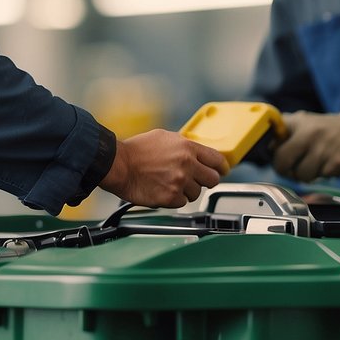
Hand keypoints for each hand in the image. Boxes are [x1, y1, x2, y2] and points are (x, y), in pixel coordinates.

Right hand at [101, 129, 228, 208]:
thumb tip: (196, 153)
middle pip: (212, 179)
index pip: (217, 160)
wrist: (118, 164)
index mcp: (188, 147)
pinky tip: (163, 190)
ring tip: (169, 183)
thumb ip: (184, 146)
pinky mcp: (170, 197)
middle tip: (195, 181)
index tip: (220, 171)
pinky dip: (174, 199)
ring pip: (196, 193)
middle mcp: (187, 164)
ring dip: (186, 191)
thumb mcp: (164, 137)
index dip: (221, 167)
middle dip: (205, 181)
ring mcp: (179, 182)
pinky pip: (181, 202)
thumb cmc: (136, 150)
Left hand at [272, 109, 339, 180]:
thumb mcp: (304, 121)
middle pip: (284, 166)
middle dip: (286, 171)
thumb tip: (269, 146)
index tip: (281, 158)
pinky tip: (328, 164)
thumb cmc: (328, 128)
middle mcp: (310, 137)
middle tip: (292, 169)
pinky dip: (322, 175)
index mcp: (299, 125)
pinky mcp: (337, 164)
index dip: (276, 158)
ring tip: (314, 165)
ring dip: (306, 175)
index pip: (275, 149)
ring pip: (302, 176)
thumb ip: (284, 130)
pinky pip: (321, 178)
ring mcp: (324, 151)